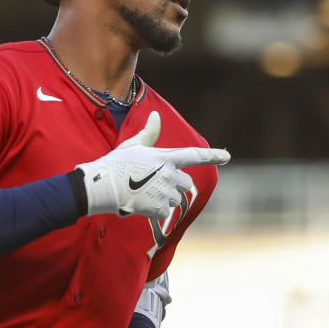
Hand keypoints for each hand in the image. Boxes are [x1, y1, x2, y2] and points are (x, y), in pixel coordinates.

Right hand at [77, 111, 229, 220]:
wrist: (101, 185)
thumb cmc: (116, 163)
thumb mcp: (132, 145)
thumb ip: (149, 133)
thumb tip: (156, 114)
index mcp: (165, 157)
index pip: (194, 155)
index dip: (212, 155)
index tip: (227, 156)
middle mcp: (169, 174)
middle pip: (186, 184)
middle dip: (175, 185)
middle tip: (153, 184)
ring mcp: (164, 192)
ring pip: (175, 200)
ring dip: (163, 199)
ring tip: (143, 193)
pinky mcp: (157, 208)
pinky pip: (164, 212)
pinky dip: (154, 211)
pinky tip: (140, 204)